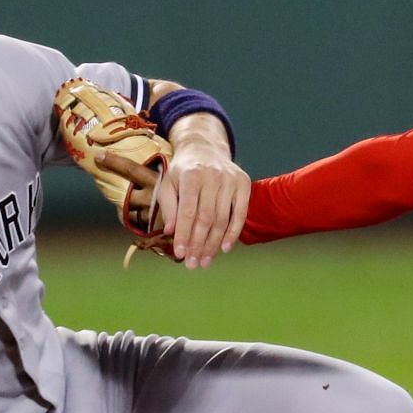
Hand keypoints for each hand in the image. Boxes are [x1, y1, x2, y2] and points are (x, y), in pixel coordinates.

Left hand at [159, 113, 248, 268]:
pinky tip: (224, 248)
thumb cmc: (183, 171)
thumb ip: (168, 206)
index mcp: (191, 174)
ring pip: (222, 219)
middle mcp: (213, 175)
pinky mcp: (244, 184)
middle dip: (199, 244)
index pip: (188, 211)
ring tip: (205, 261)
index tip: (180, 254)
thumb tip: (170, 231)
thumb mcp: (168, 184)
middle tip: (193, 264)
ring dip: (213, 244)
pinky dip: (233, 233)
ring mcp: (231, 179)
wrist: (205, 149)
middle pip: (206, 218)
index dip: (184, 235)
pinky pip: (240, 214)